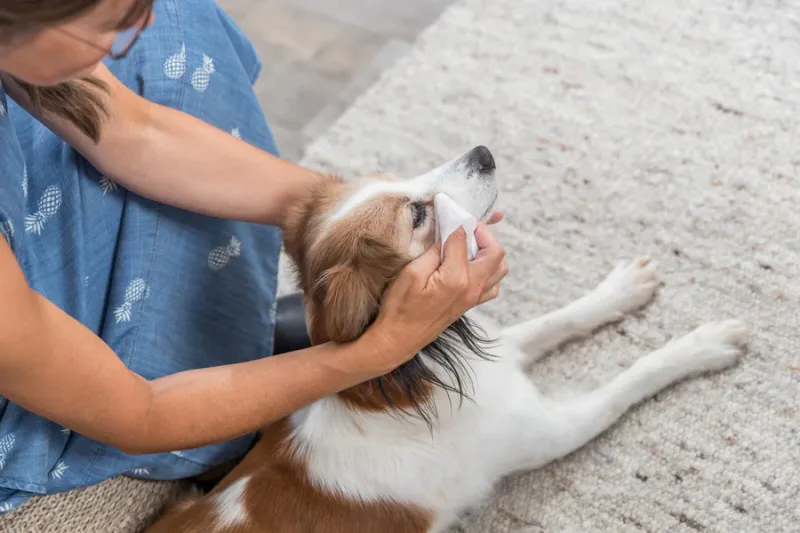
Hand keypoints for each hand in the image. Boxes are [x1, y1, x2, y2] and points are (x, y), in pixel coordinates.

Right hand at [369, 213, 507, 368]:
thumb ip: (434, 251)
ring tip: (469, 243)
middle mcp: (472, 288)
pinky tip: (470, 265)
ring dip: (489, 251)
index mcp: (457, 278)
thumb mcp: (411, 274)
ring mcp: (473, 298)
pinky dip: (489, 270)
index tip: (447, 210)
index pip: (464, 238)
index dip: (455, 220)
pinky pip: (492, 285)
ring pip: (499, 269)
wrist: (397, 340)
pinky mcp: (469, 305)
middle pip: (495, 252)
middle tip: (464, 224)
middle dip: (482, 232)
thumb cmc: (399, 308)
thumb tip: (448, 233)